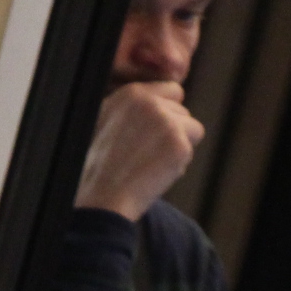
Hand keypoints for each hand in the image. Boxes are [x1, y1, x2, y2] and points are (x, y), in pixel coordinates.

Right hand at [75, 82, 203, 221]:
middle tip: (146, 153)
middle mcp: (150, 103)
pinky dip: (176, 165)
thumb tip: (160, 103)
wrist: (101, 200)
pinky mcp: (179, 145)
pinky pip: (190, 151)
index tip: (153, 132)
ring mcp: (167, 123)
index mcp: (130, 94)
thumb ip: (132, 108)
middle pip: (182, 110)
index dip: (166, 112)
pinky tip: (153, 175)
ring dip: (178, 146)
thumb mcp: (103, 123)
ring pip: (192, 129)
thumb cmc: (97, 169)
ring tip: (150, 163)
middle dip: (172, 130)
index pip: (172, 90)